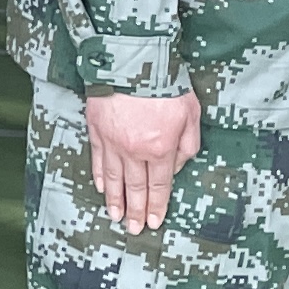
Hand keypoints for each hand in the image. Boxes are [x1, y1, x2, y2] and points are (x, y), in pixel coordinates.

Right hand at [81, 86, 201, 235]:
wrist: (133, 59)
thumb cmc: (166, 84)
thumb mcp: (191, 115)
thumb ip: (187, 146)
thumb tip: (176, 168)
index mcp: (161, 149)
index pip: (159, 186)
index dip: (157, 206)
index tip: (153, 222)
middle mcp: (135, 151)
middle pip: (135, 188)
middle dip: (135, 211)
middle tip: (132, 229)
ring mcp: (113, 142)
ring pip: (114, 178)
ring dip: (115, 200)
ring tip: (115, 216)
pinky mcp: (97, 130)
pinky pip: (98, 160)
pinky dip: (100, 176)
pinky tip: (102, 187)